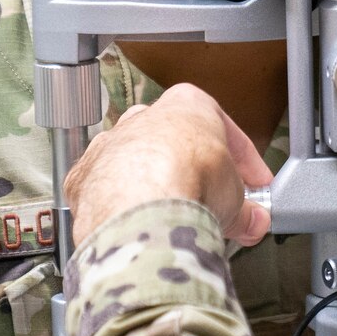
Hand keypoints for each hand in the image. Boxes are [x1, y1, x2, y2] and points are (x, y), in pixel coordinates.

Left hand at [65, 84, 273, 246]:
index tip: (253, 186)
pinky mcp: (83, 179)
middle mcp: (143, 118)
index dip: (244, 164)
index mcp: (187, 105)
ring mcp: (108, 146)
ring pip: (137, 167)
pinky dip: (124, 210)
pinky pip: (107, 192)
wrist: (140, 205)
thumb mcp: (237, 197)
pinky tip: (140, 230)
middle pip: (176, 148)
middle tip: (216, 209)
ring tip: (176, 224)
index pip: (223, 130)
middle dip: (198, 179)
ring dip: (157, 192)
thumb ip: (245, 209)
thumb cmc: (189, 179)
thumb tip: (252, 222)